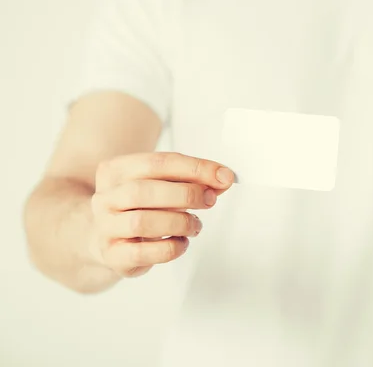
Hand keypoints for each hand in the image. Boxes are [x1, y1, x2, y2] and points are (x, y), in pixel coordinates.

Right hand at [89, 152, 233, 276]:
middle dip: (185, 195)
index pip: (158, 162)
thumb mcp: (162, 186)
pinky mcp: (112, 255)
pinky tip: (181, 242)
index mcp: (116, 170)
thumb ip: (191, 180)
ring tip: (195, 225)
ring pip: (142, 222)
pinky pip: (143, 253)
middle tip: (209, 200)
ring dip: (180, 222)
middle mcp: (105, 197)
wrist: (108, 238)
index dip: (195, 168)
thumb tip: (222, 178)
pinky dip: (171, 248)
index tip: (223, 176)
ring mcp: (105, 227)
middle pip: (143, 190)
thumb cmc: (140, 207)